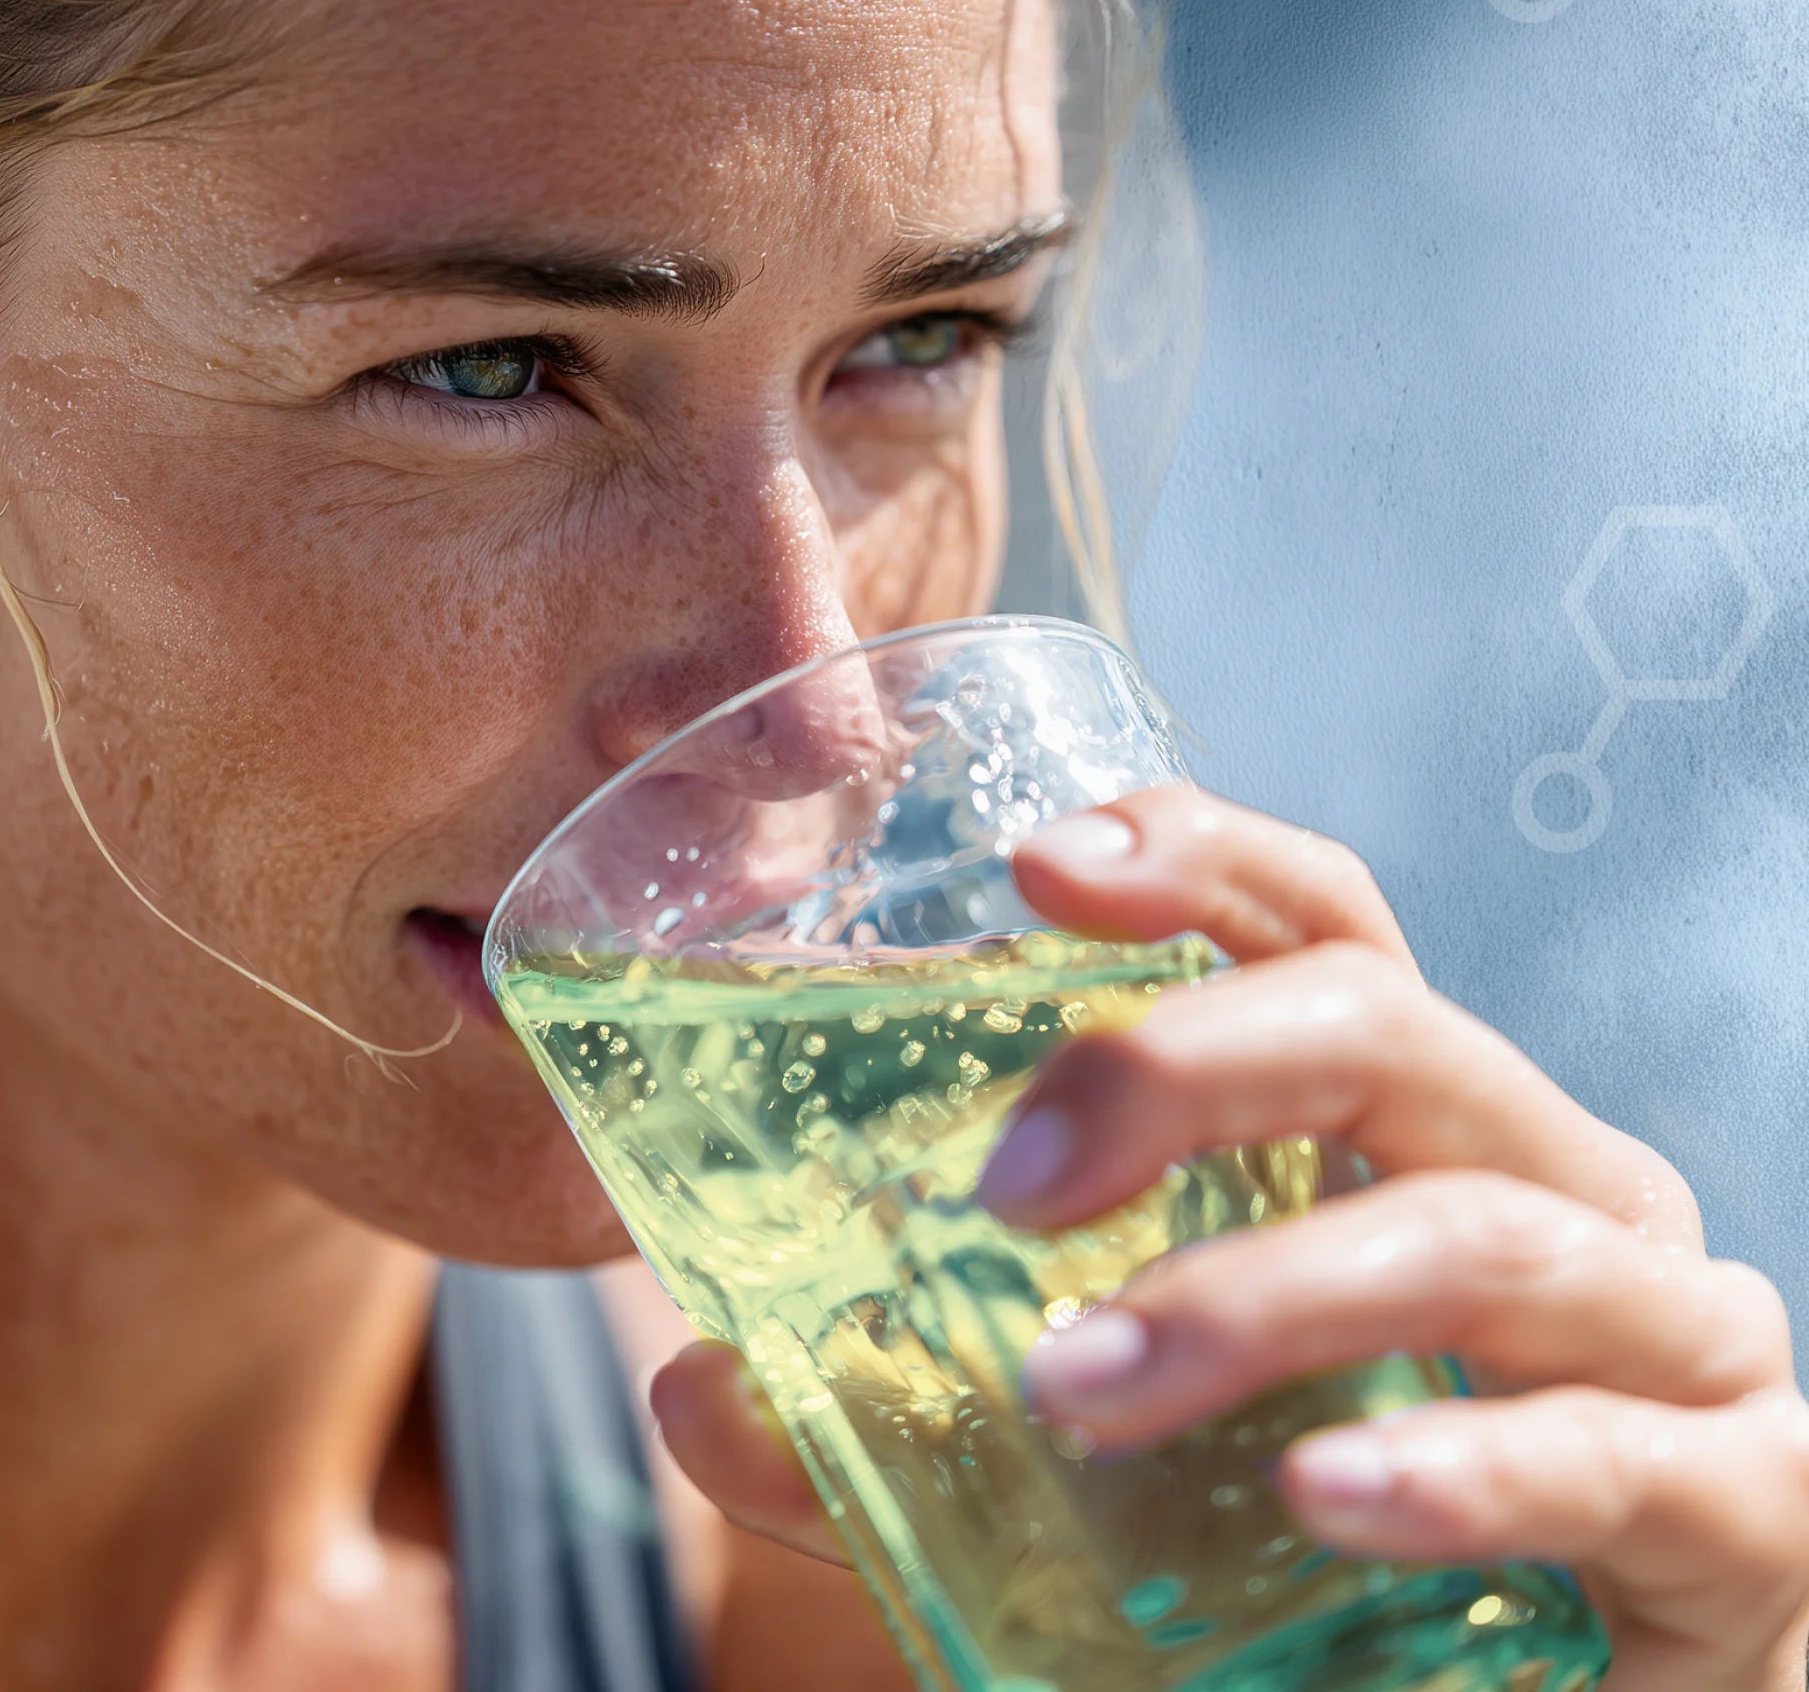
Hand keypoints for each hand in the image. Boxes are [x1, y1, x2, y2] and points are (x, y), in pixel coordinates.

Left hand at [651, 785, 1808, 1691]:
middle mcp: (1547, 1175)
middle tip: (1004, 1185)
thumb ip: (918, 1419)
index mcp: (1408, 1123)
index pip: (1320, 923)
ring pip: (1477, 1225)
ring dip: (1264, 1296)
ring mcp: (1663, 1327)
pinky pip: (1614, 1447)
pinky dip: (1461, 1463)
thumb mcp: (1114, 1453)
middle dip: (1187, 1066)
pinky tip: (1325, 1502)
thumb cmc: (1342, 1545)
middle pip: (1386, 1024)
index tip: (1038, 862)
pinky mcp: (1738, 1502)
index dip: (1196, 858)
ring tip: (1084, 1384)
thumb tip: (698, 1393)